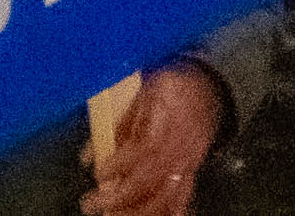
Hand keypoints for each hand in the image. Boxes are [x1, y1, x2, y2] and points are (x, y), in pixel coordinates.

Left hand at [79, 63, 228, 215]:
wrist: (207, 92)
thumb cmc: (170, 91)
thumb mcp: (142, 94)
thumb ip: (117, 126)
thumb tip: (88, 156)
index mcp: (168, 115)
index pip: (147, 146)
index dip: (121, 163)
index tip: (99, 173)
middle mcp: (180, 142)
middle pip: (153, 177)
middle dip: (121, 195)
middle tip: (94, 203)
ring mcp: (188, 160)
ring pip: (166, 195)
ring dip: (137, 211)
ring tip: (112, 215)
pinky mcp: (191, 172)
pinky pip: (182, 198)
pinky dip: (169, 213)